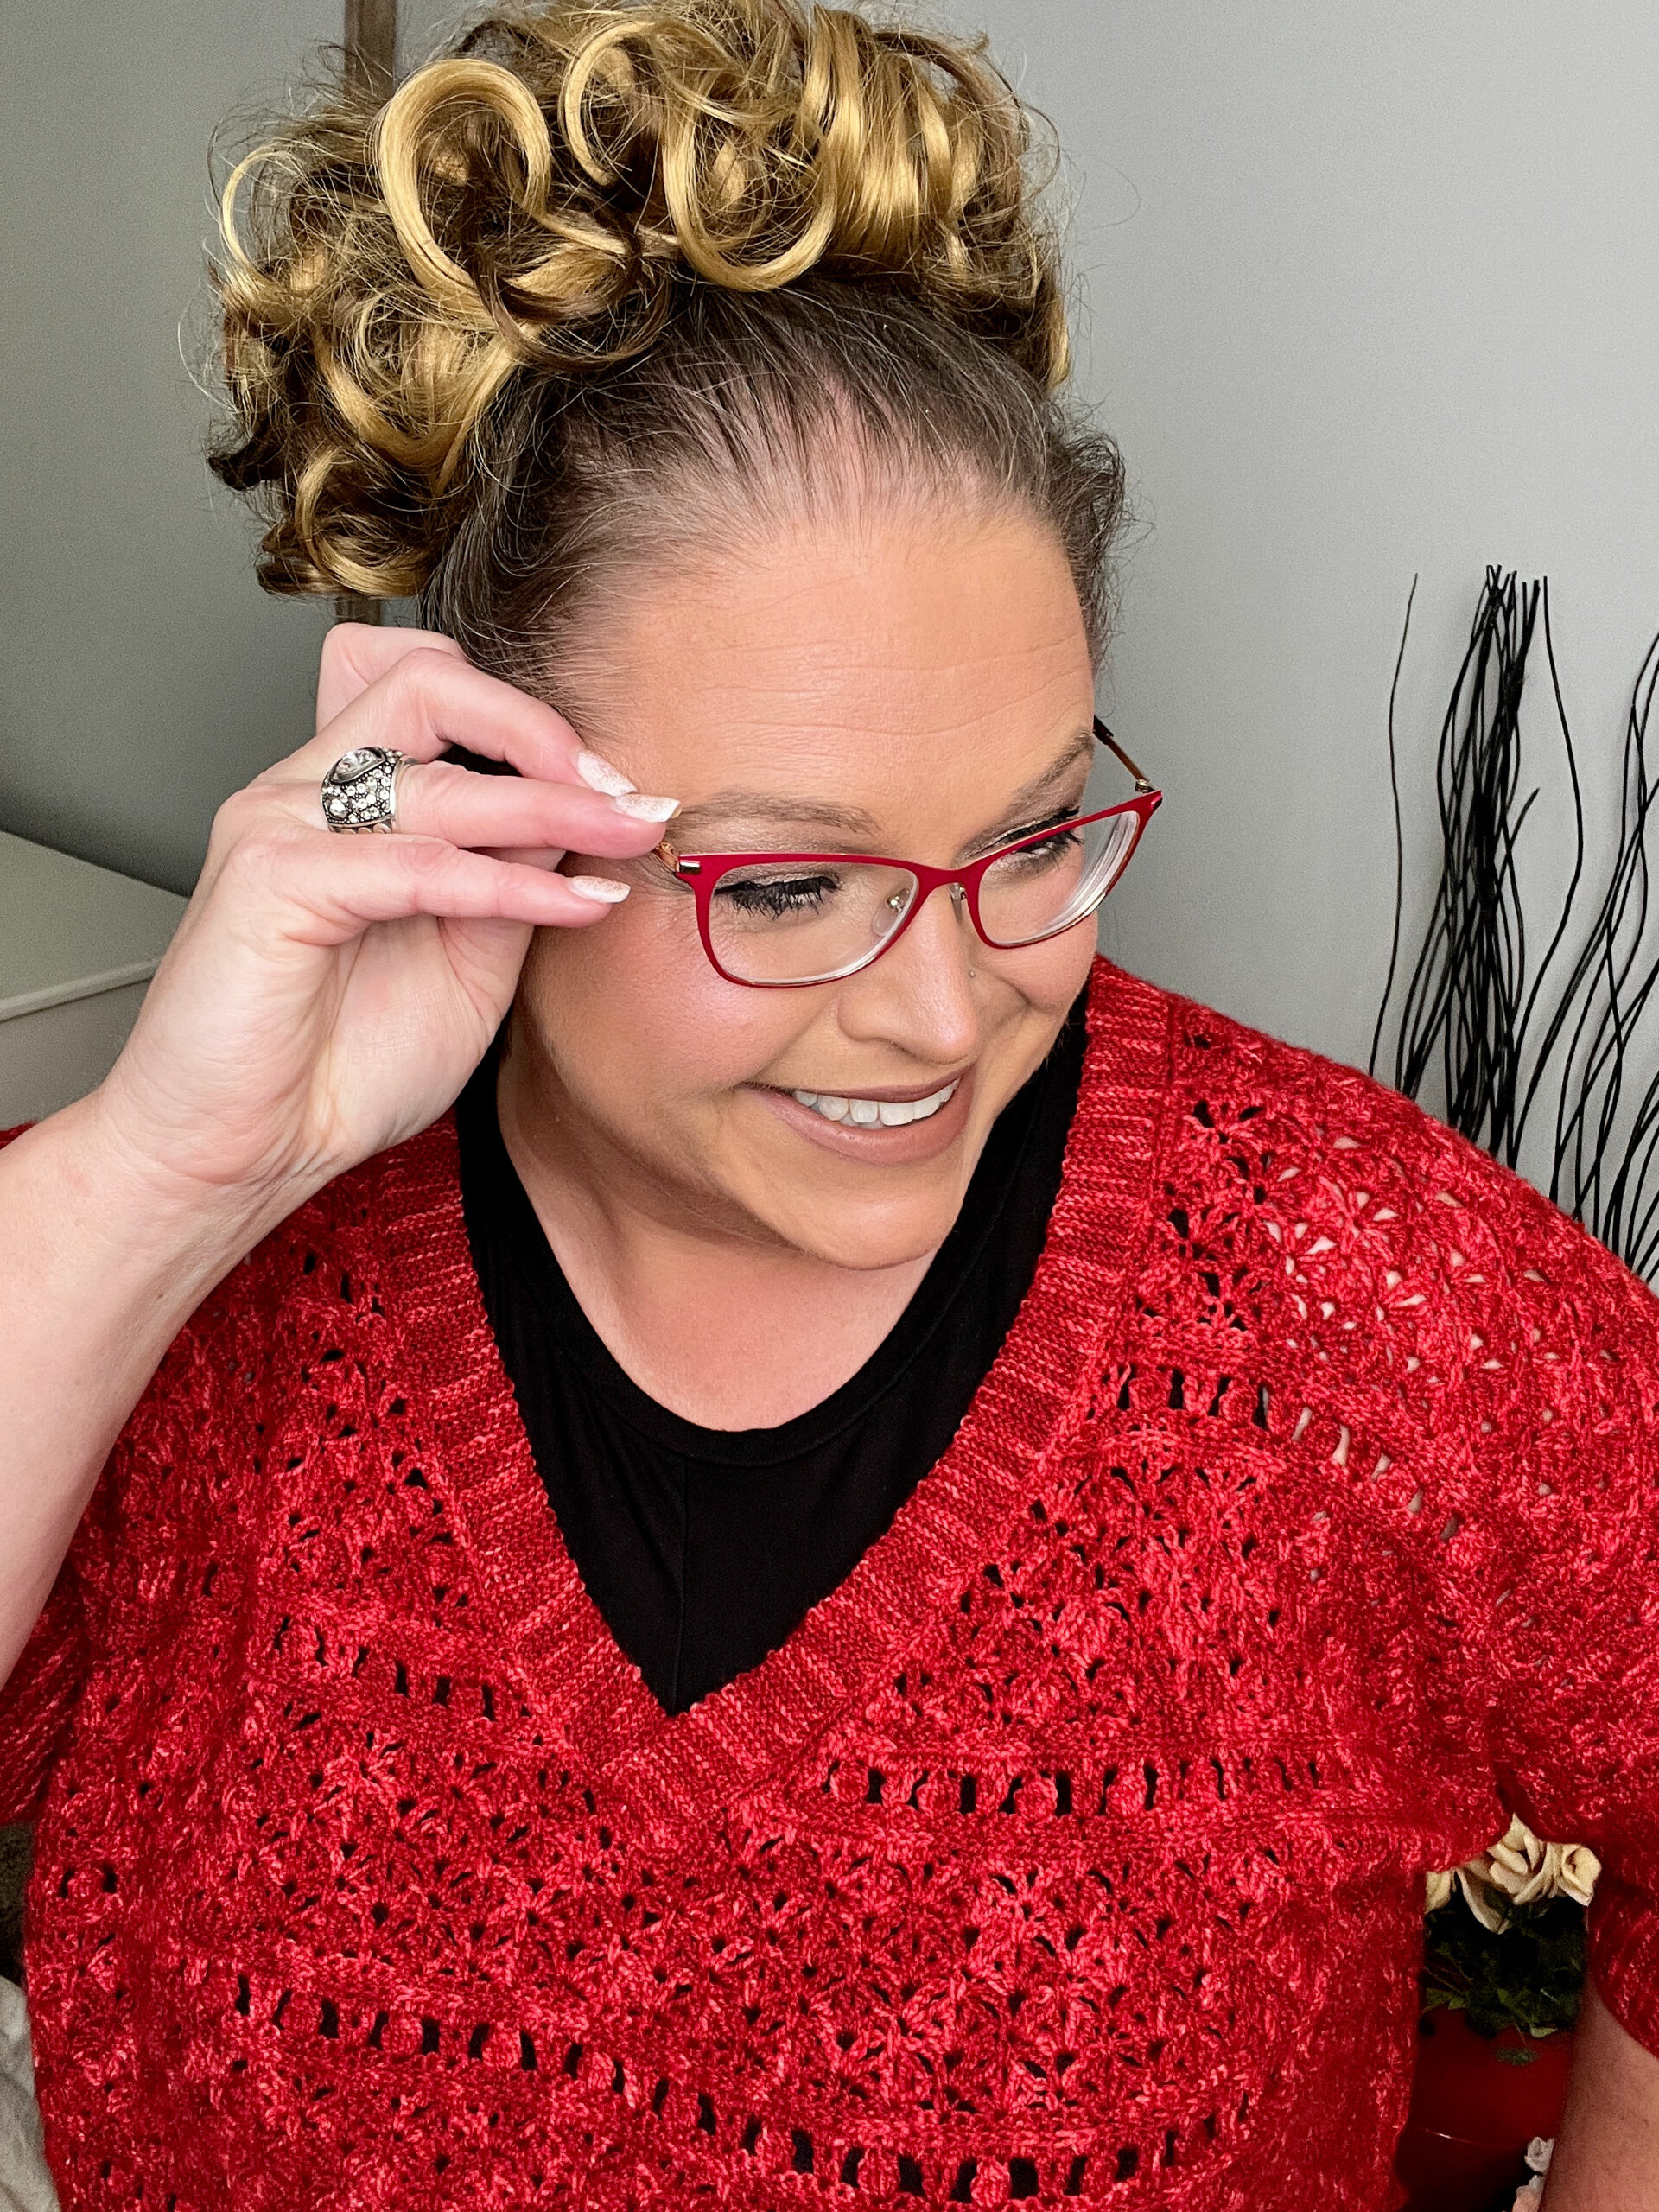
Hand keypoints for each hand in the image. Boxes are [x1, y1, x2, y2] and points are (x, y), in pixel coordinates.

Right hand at [90, 624, 670, 1230]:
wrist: (241, 1153)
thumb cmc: (334, 1067)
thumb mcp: (467, 961)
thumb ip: (512, 882)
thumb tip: (590, 819)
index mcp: (345, 800)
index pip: (435, 693)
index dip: (533, 722)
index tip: (618, 786)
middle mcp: (306, 792)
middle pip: (425, 683)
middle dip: (542, 729)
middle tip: (623, 790)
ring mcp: (280, 825)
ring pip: (435, 774)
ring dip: (552, 804)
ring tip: (628, 834)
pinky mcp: (271, 880)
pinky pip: (418, 863)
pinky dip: (508, 880)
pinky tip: (572, 903)